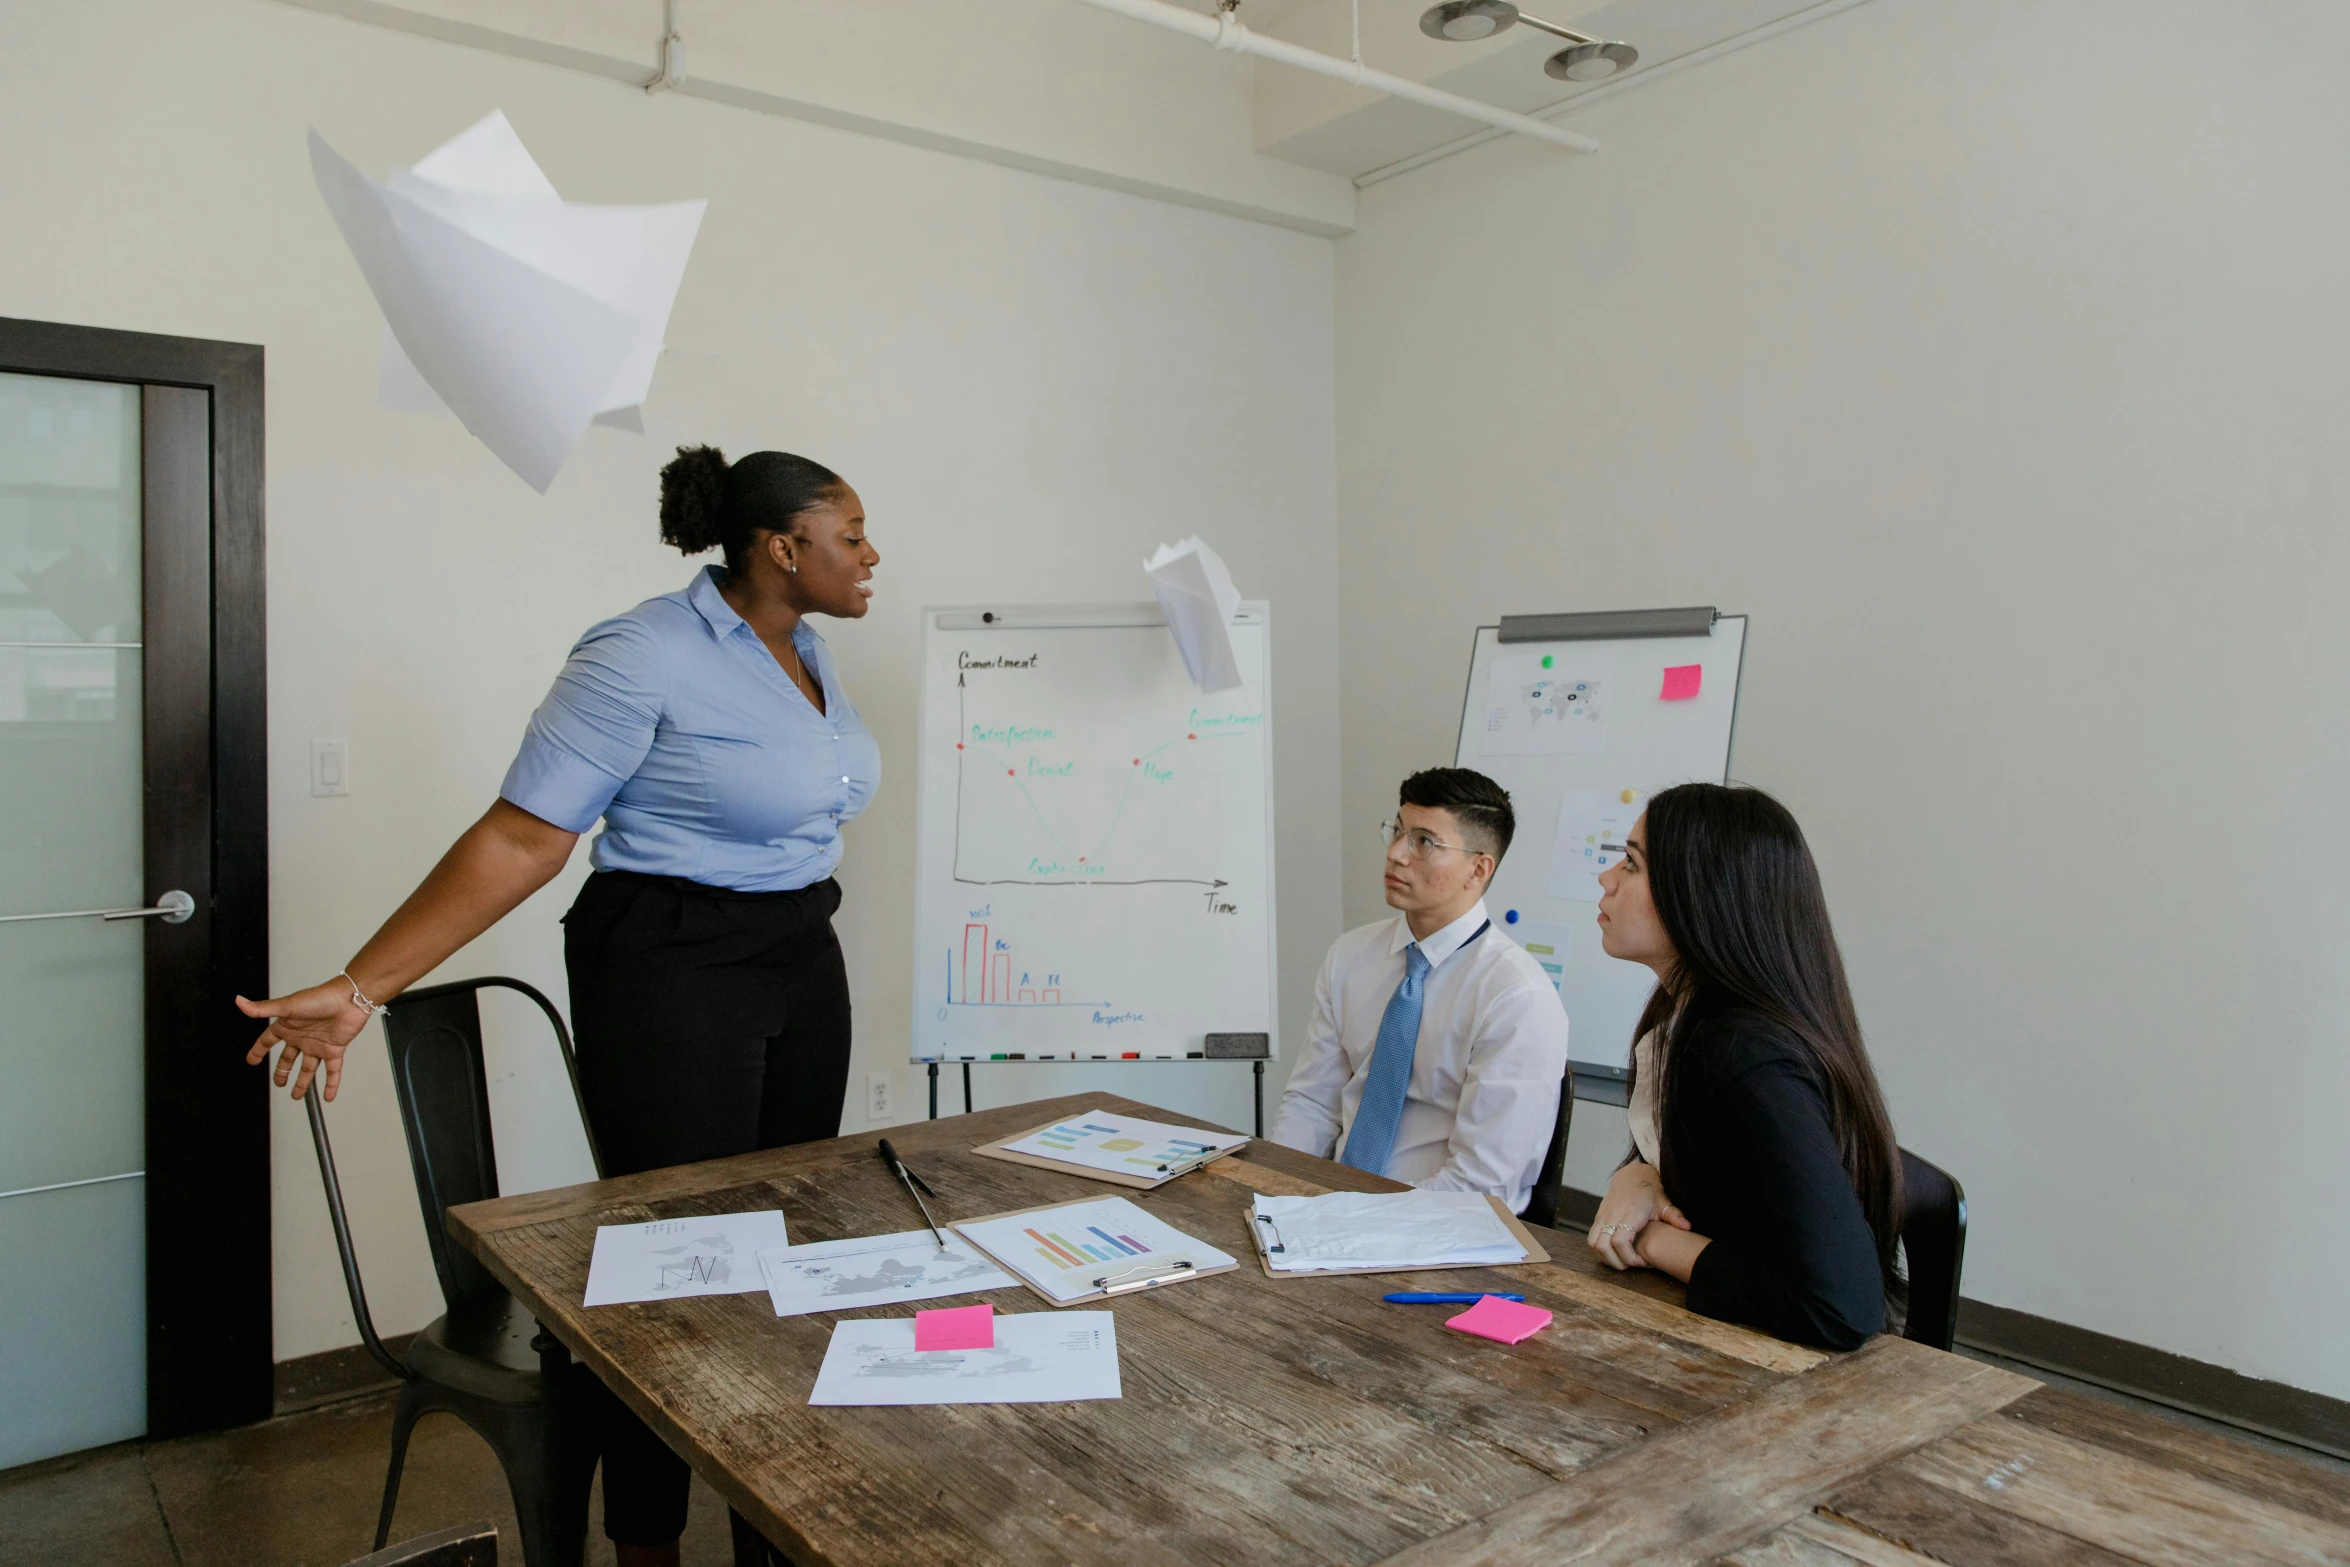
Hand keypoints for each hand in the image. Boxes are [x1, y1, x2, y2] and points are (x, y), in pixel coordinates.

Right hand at [237, 979, 374, 1101]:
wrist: (350, 999)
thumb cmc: (320, 997)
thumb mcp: (287, 1005)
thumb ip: (262, 1009)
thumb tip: (240, 1001)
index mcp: (288, 1026)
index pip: (268, 1040)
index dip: (258, 1050)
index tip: (251, 1060)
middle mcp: (302, 1037)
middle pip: (288, 1058)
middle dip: (283, 1071)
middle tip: (278, 1082)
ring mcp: (318, 1045)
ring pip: (307, 1069)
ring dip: (302, 1083)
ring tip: (296, 1096)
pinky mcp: (334, 1050)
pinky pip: (332, 1072)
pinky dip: (331, 1085)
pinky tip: (328, 1097)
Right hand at [1586, 1159, 1688, 1270]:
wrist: (1632, 1175)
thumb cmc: (1649, 1190)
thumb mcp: (1663, 1201)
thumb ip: (1674, 1215)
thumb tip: (1688, 1227)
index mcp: (1629, 1213)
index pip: (1620, 1242)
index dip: (1630, 1257)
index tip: (1644, 1261)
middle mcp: (1612, 1215)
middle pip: (1602, 1246)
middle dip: (1616, 1262)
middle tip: (1631, 1265)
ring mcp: (1602, 1216)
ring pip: (1593, 1243)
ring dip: (1605, 1257)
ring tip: (1622, 1260)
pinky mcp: (1598, 1217)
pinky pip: (1592, 1238)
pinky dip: (1600, 1250)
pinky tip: (1615, 1252)